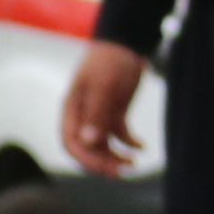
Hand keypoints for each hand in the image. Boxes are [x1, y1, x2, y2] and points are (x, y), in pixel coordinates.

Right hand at [60, 39, 148, 177]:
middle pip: (87, 148)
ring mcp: (99, 115)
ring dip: (115, 156)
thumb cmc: (109, 61)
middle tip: (124, 171)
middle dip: (103, 162)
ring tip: (133, 162)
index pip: (72, 143)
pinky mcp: (114, 112)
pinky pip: (118, 134)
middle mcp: (83, 116)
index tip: (107, 167)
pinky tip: (141, 146)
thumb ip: (95, 115)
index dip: (87, 159)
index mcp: (73, 110)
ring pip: (103, 145)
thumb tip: (88, 142)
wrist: (126, 43)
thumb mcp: (103, 87)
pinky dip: (129, 143)